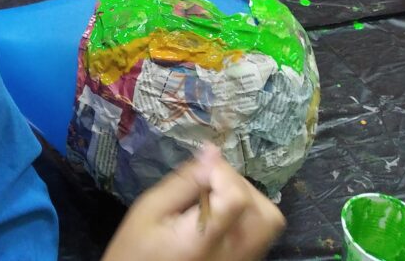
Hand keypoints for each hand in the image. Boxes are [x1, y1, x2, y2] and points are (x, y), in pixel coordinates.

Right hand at [102, 146, 285, 260]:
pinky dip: (245, 217)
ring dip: (247, 201)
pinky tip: (216, 214)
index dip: (224, 174)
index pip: (237, 199)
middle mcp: (231, 256)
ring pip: (268, 225)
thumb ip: (184, 181)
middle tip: (212, 182)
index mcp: (203, 241)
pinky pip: (259, 236)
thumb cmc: (135, 250)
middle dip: (243, 186)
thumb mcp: (149, 209)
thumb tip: (212, 152)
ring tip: (214, 197)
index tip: (201, 168)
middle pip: (266, 215)